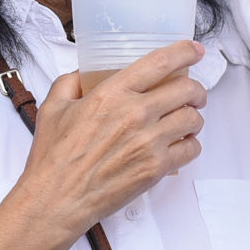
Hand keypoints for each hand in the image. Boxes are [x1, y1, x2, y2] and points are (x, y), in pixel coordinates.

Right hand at [4, 40, 206, 249]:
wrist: (57, 199)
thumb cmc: (53, 158)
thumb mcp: (53, 107)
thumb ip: (69, 82)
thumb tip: (82, 73)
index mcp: (112, 94)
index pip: (160, 62)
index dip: (184, 51)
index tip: (194, 50)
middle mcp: (135, 114)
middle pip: (186, 90)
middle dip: (196, 89)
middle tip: (193, 93)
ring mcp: (149, 142)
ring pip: (193, 120)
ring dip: (195, 117)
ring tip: (187, 120)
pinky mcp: (156, 168)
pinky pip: (191, 150)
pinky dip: (191, 145)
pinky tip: (181, 145)